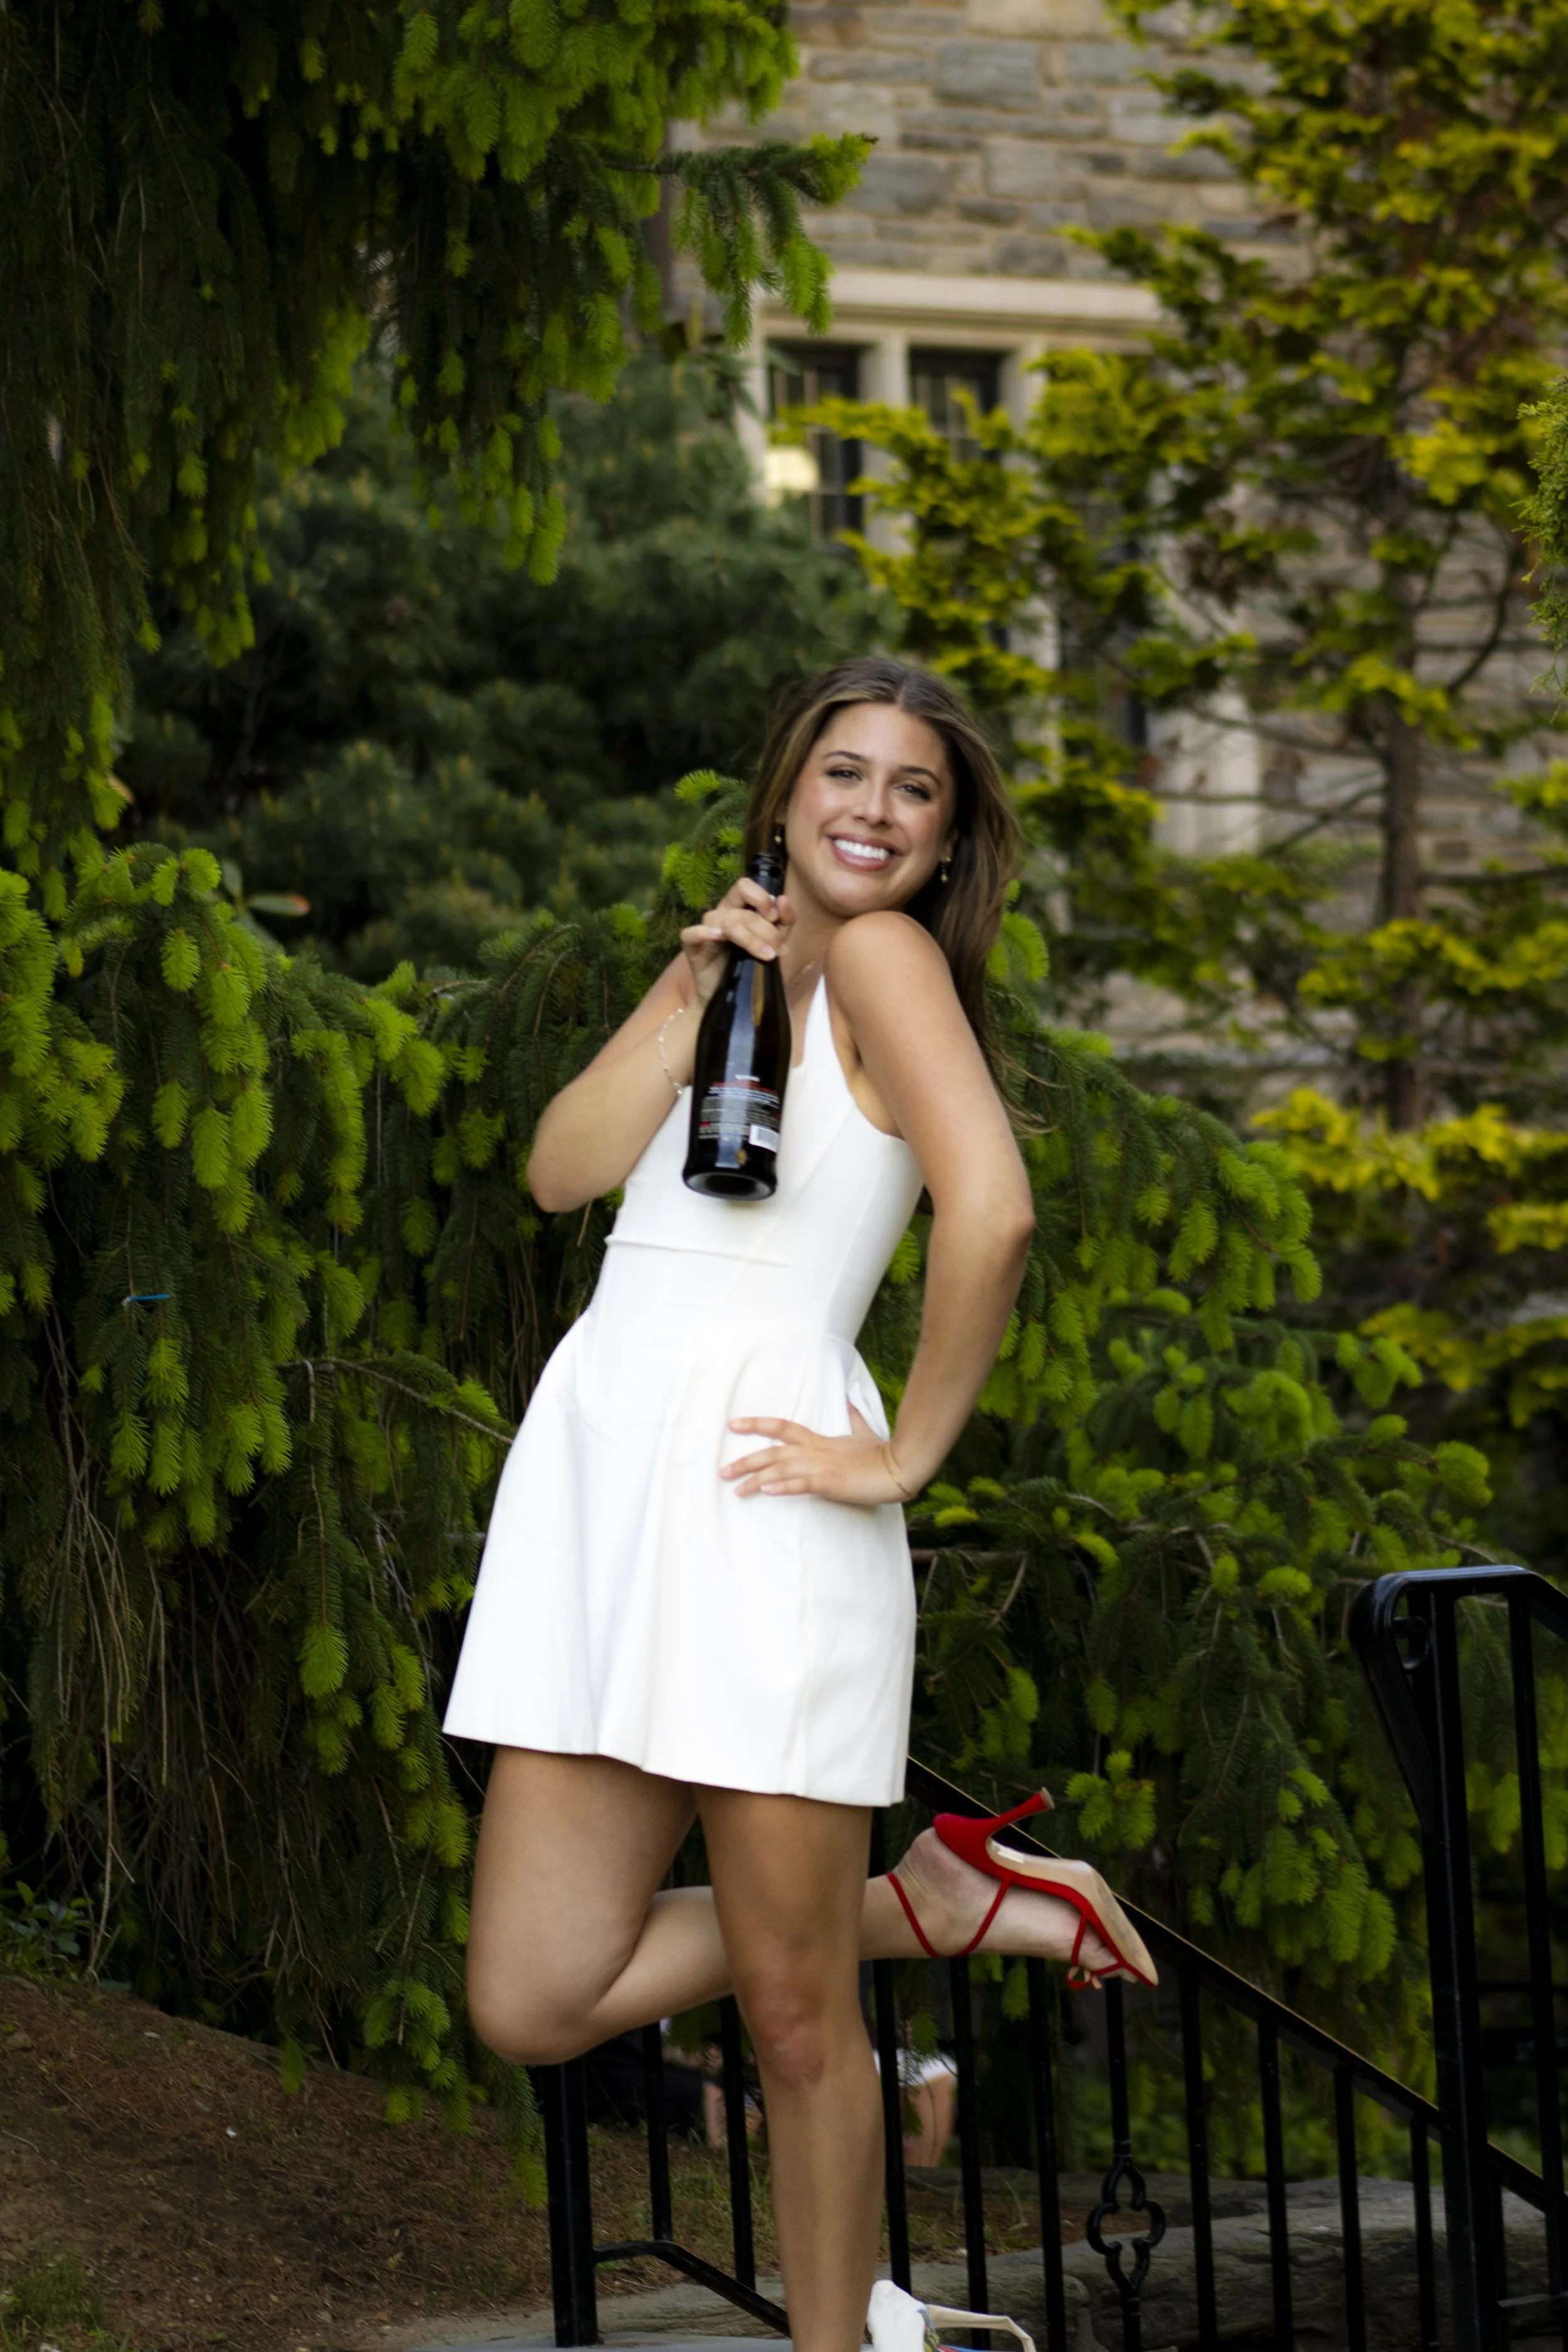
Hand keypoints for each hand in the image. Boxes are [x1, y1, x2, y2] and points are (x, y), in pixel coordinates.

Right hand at [681, 873, 794, 1006]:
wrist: (734, 999)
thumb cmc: (752, 967)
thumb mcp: (776, 943)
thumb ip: (784, 921)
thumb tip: (783, 900)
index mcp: (737, 908)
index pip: (744, 886)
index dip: (761, 898)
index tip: (774, 918)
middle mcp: (720, 915)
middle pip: (741, 912)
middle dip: (764, 930)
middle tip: (777, 951)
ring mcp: (705, 930)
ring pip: (725, 923)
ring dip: (750, 939)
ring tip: (766, 956)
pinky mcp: (692, 947)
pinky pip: (692, 933)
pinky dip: (704, 933)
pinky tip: (719, 938)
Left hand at [721, 1404, 914, 1506]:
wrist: (899, 1466)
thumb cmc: (881, 1453)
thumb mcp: (864, 1432)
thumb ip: (853, 1416)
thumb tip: (849, 1397)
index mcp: (819, 1440)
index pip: (781, 1427)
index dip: (756, 1424)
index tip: (733, 1425)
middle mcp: (814, 1451)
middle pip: (772, 1451)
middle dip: (745, 1461)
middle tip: (722, 1471)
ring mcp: (821, 1466)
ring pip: (781, 1468)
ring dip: (756, 1479)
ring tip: (737, 1490)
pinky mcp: (830, 1482)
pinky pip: (801, 1483)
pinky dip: (782, 1486)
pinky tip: (766, 1490)